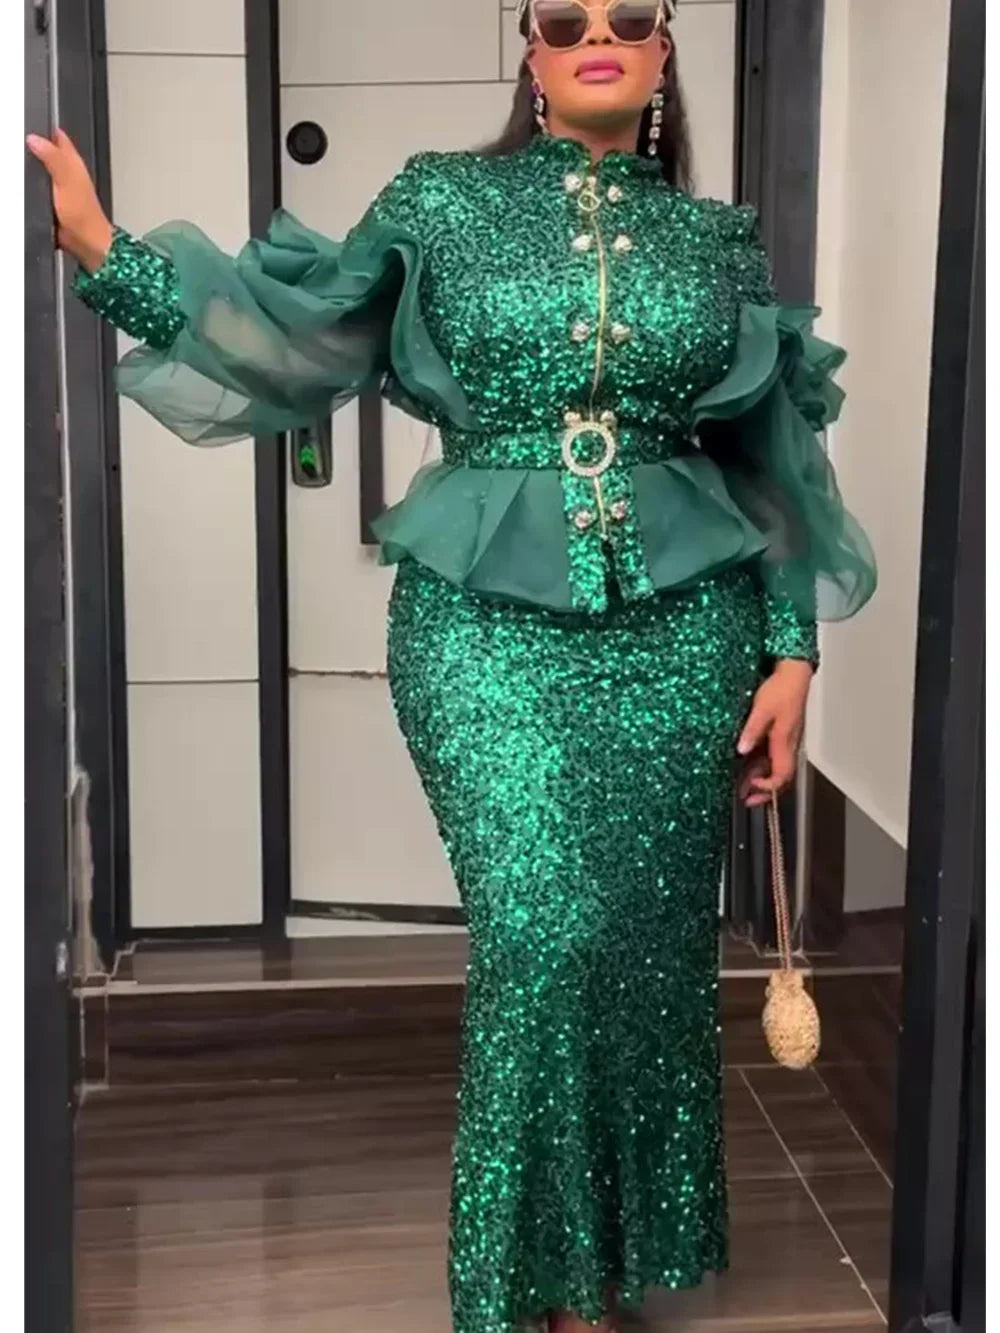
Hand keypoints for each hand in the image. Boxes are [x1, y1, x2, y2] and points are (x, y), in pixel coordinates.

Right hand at [26, 127, 112, 272]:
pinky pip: (40, 189)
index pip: (58, 137)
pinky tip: (26, 187)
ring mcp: (62, 188)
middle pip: (49, 152)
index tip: (31, 123)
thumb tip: (35, 139)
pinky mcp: (55, 203)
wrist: (86, 241)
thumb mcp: (65, 179)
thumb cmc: (82, 214)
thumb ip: (52, 157)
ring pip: (44, 170)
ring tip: (20, 158)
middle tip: (20, 139)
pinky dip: (33, 186)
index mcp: (73, 163)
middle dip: (35, 146)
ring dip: (33, 166)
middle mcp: (68, 173)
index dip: (46, 128)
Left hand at [736, 659, 811, 807]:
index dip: (767, 787)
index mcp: (785, 742)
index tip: (751, 789)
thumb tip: (742, 749)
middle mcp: (788, 745)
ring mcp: (786, 740)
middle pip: (780, 777)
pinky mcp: (782, 734)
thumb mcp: (762, 709)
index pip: (781, 775)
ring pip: (776, 768)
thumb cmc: (782, 688)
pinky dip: (761, 765)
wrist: (793, 673)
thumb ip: (752, 731)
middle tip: (746, 799)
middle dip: (764, 792)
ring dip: (760, 779)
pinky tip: (748, 765)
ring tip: (742, 786)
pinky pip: (773, 756)